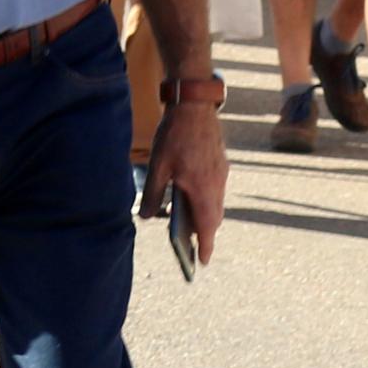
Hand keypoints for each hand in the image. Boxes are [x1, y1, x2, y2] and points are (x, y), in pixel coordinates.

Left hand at [155, 88, 229, 266]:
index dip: (204, 247)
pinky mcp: (220, 164)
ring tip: (188, 224)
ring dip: (204, 216)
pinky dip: (206, 200)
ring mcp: (221, 174)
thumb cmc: (175, 135)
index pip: (206, 227)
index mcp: (202, 189)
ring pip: (215, 204)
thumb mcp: (157, 167)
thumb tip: (146, 217)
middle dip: (203, 233)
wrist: (195, 104)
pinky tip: (191, 197)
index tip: (201, 263)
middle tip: (191, 247)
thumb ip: (152, 195)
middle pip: (213, 218)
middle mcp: (216, 184)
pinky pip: (215, 190)